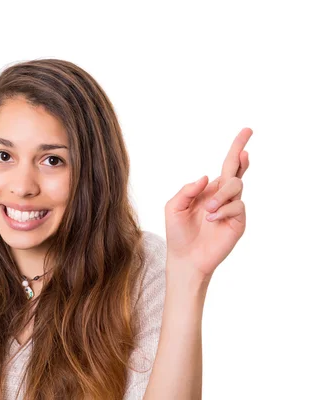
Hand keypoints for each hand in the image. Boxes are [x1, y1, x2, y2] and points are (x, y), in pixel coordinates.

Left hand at [164, 128, 252, 280]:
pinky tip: (211, 219)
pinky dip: (223, 210)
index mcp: (209, 189)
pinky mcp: (238, 222)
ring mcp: (232, 208)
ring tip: (207, 210)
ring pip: (235, 186)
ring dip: (220, 195)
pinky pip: (237, 206)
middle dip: (240, 152)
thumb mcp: (174, 207)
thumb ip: (187, 190)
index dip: (236, 149)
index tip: (247, 131)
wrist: (185, 257)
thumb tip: (207, 176)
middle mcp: (223, 196)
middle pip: (236, 170)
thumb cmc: (178, 232)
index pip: (226, 166)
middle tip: (246, 141)